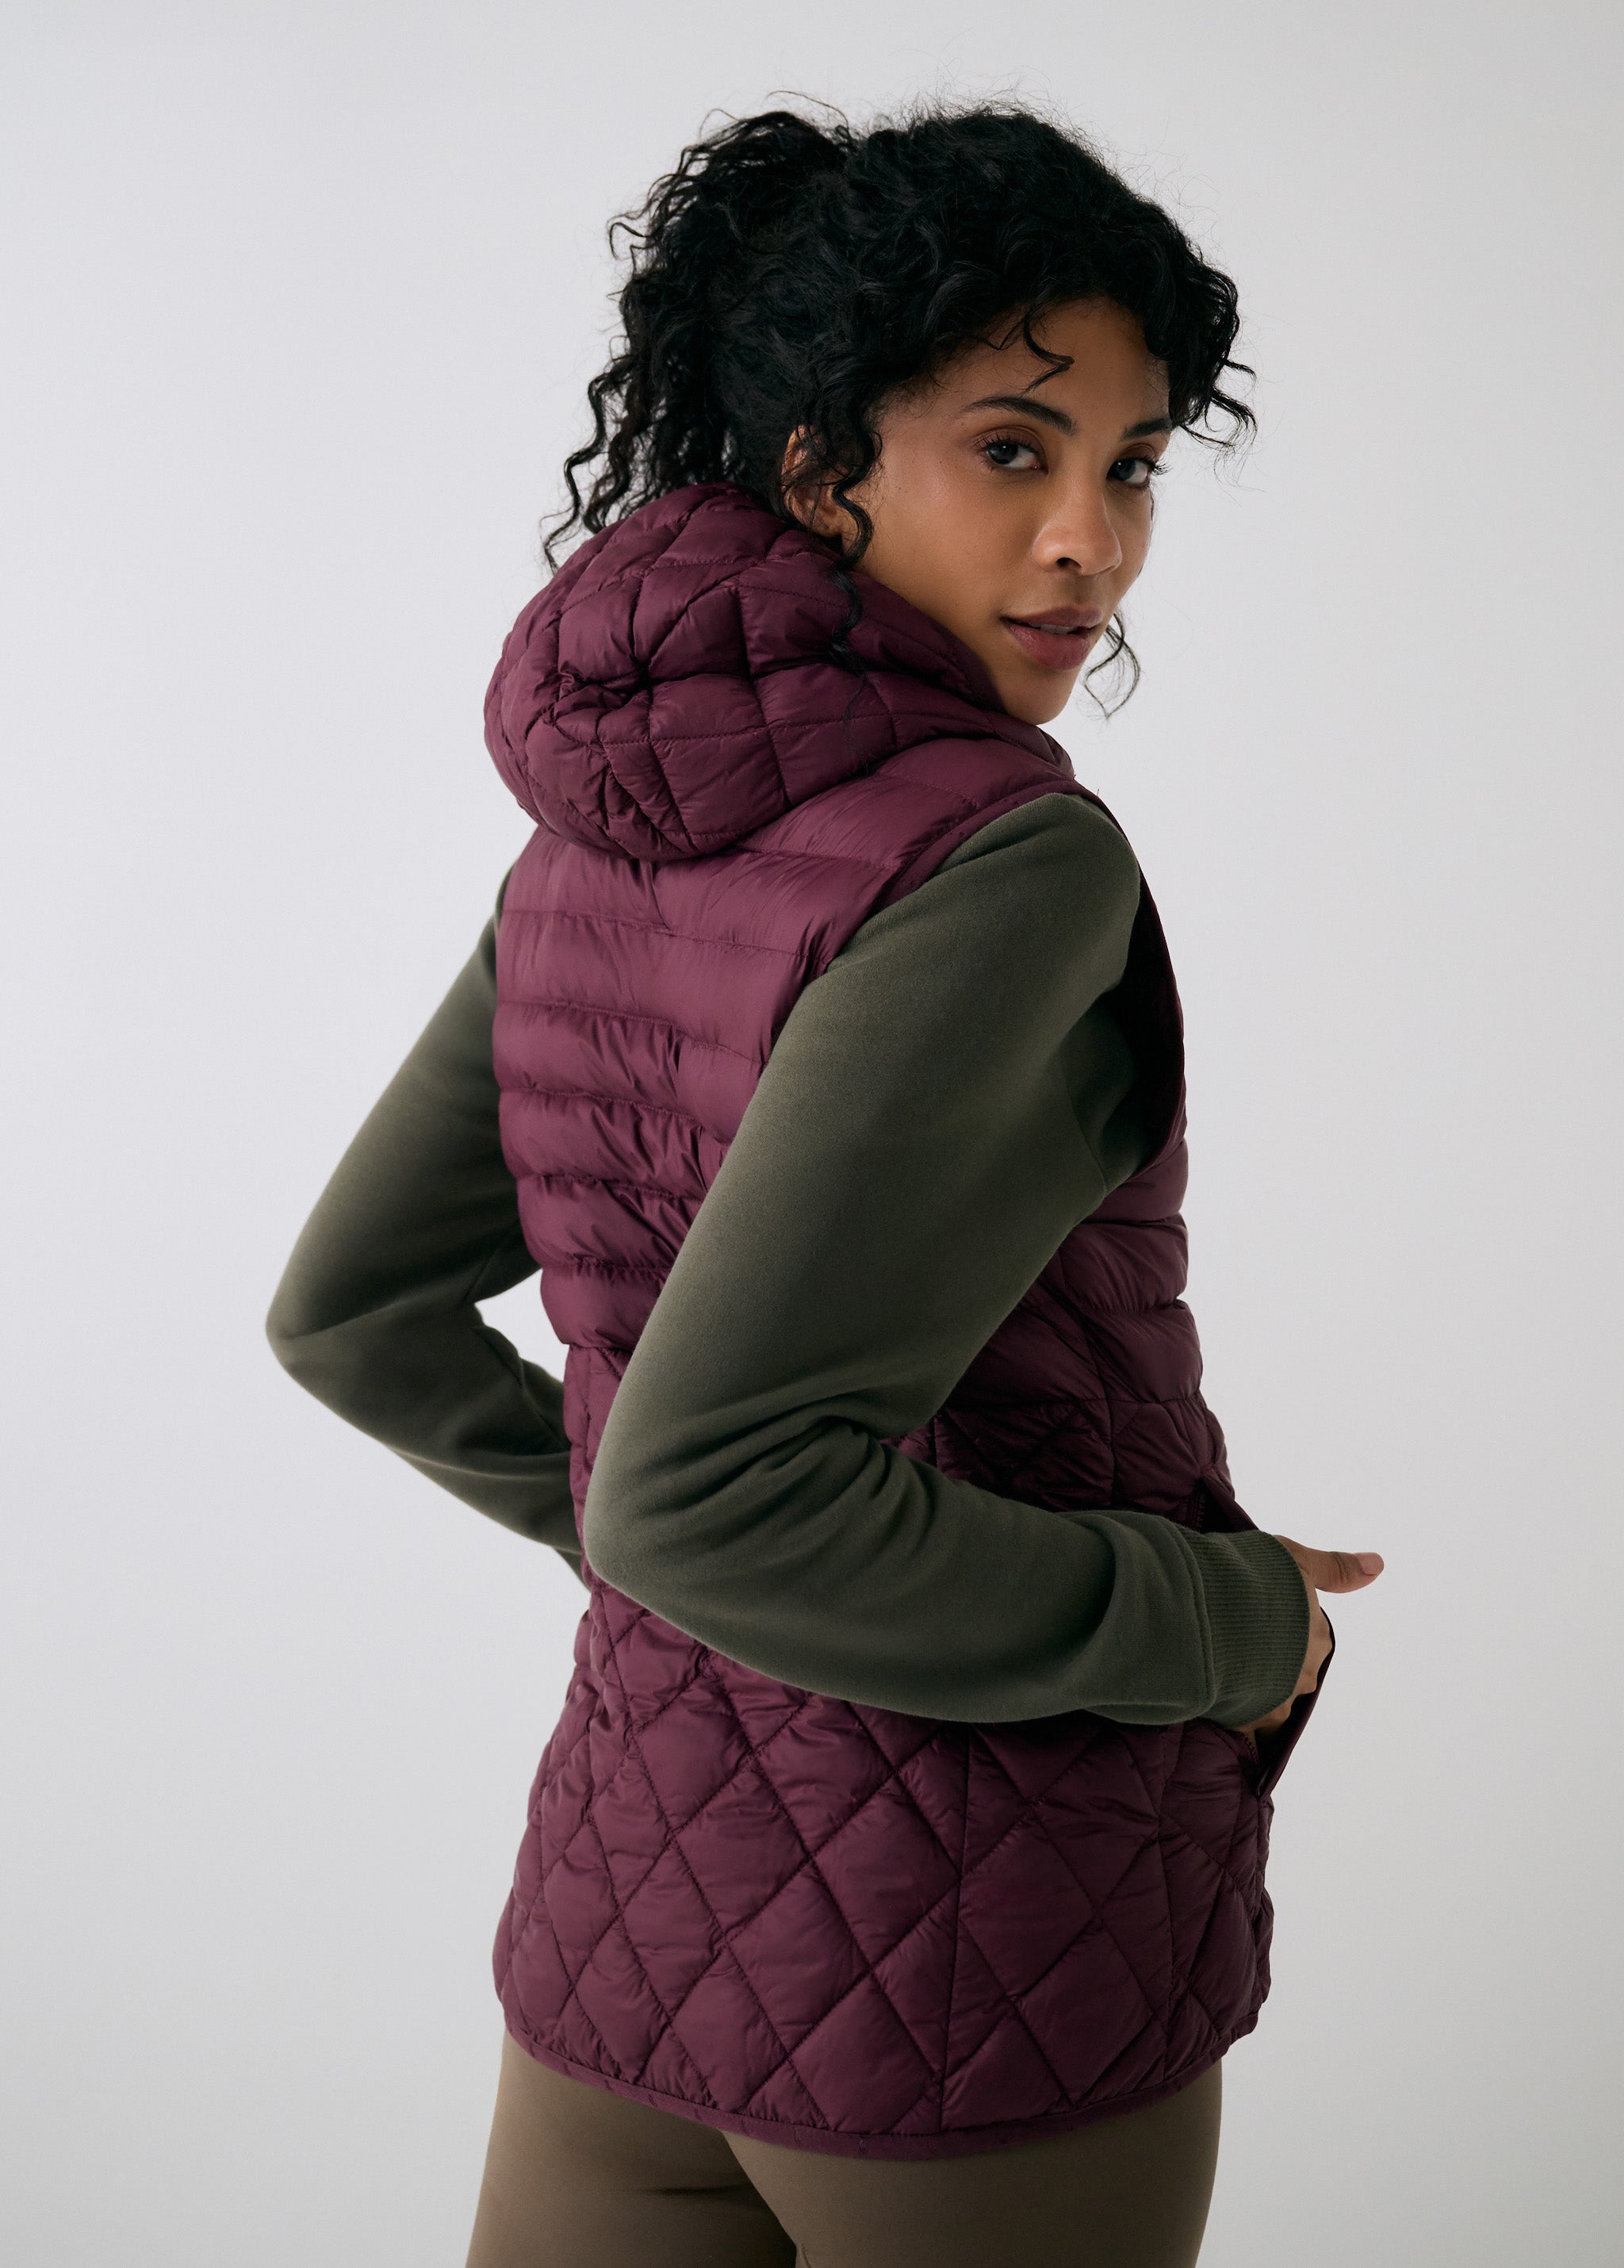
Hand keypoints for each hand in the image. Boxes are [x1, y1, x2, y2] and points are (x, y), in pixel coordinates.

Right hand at [1234, 1538, 1383, 1742]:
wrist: (1211, 1614)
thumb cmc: (1253, 1580)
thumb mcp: (1295, 1560)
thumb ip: (1334, 1568)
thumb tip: (1379, 1564)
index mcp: (1316, 1634)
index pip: (1301, 1632)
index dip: (1274, 1620)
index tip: (1252, 1609)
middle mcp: (1306, 1671)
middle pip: (1288, 1667)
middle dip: (1265, 1655)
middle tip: (1233, 1633)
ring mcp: (1280, 1699)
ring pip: (1268, 1694)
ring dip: (1249, 1681)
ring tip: (1219, 1658)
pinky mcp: (1252, 1719)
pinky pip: (1246, 1717)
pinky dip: (1233, 1704)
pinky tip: (1215, 1684)